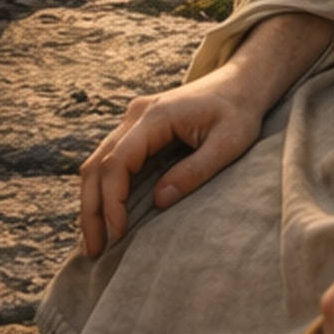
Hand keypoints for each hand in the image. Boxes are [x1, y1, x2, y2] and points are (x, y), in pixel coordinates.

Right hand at [79, 68, 273, 258]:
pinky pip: (110, 160)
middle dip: (92, 210)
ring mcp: (134, 119)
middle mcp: (136, 115)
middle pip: (97, 164)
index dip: (113, 201)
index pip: (118, 161)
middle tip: (94, 250)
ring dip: (92, 202)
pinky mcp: (138, 128)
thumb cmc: (239, 111)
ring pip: (97, 163)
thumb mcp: (228, 143)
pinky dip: (103, 189)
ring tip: (94, 241)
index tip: (118, 234)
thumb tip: (160, 201)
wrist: (242, 83)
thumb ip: (195, 171)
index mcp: (156, 115)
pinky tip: (105, 215)